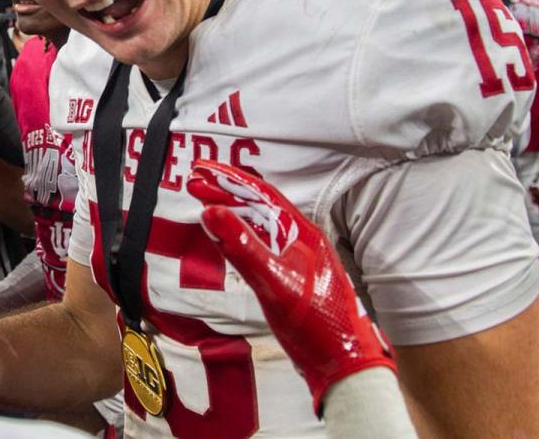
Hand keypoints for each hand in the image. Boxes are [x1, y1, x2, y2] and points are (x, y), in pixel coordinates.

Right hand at [186, 160, 395, 413]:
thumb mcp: (273, 283)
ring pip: (261, 225)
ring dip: (232, 211)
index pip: (260, 194)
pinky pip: (263, 245)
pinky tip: (230, 240)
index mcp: (301, 234)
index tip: (198, 170)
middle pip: (259, 206)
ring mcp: (300, 260)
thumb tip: (210, 212)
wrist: (344, 367)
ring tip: (205, 203)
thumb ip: (241, 247)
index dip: (228, 179)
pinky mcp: (294, 279)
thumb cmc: (316, 326)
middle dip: (226, 191)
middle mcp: (302, 241)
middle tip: (194, 181)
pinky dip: (241, 235)